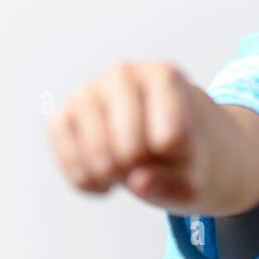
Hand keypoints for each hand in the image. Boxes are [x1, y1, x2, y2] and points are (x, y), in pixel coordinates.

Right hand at [46, 62, 209, 206]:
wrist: (165, 138)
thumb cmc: (184, 151)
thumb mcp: (196, 173)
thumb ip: (174, 183)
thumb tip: (137, 182)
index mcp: (164, 76)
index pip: (170, 138)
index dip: (175, 159)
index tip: (181, 146)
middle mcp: (122, 75)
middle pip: (130, 148)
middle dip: (144, 172)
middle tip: (150, 163)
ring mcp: (87, 93)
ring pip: (95, 155)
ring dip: (113, 178)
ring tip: (128, 171)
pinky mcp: (62, 117)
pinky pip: (68, 160)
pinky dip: (86, 182)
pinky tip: (106, 179)